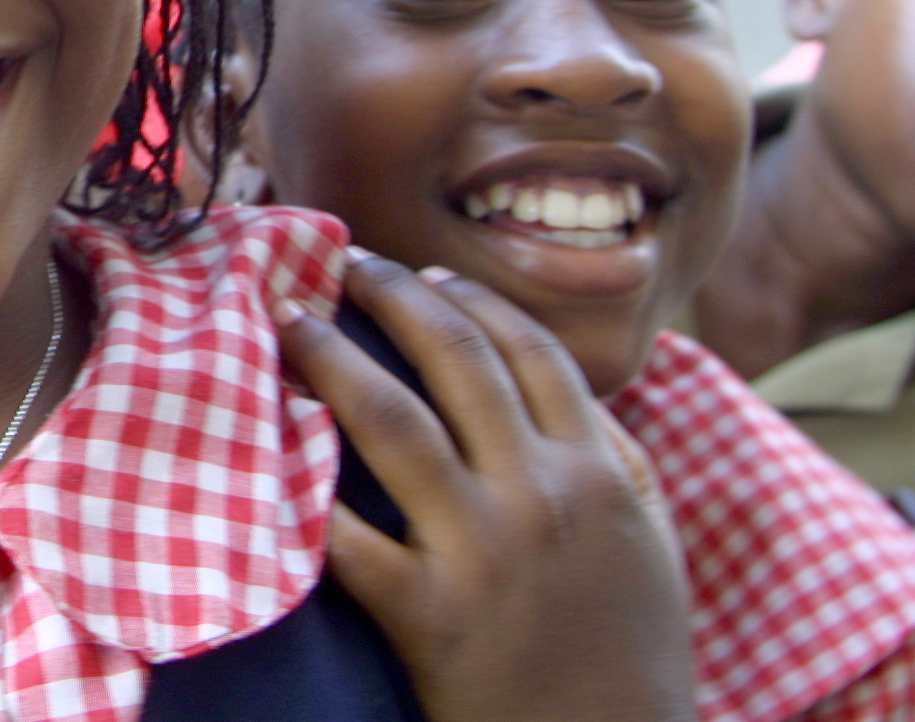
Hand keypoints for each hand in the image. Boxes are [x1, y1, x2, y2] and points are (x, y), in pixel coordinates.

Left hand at [278, 256, 695, 721]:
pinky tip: (264, 444)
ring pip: (394, 424)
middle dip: (395, 297)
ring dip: (333, 358)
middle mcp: (542, 497)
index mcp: (598, 474)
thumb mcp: (650, 542)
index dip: (470, 300)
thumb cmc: (629, 650)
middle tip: (344, 264)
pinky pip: (350, 539)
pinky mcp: (429, 615)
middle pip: (458, 361)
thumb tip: (565, 382)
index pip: (531, 352)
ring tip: (290, 319)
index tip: (422, 272)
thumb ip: (616, 456)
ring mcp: (483, 553)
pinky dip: (302, 491)